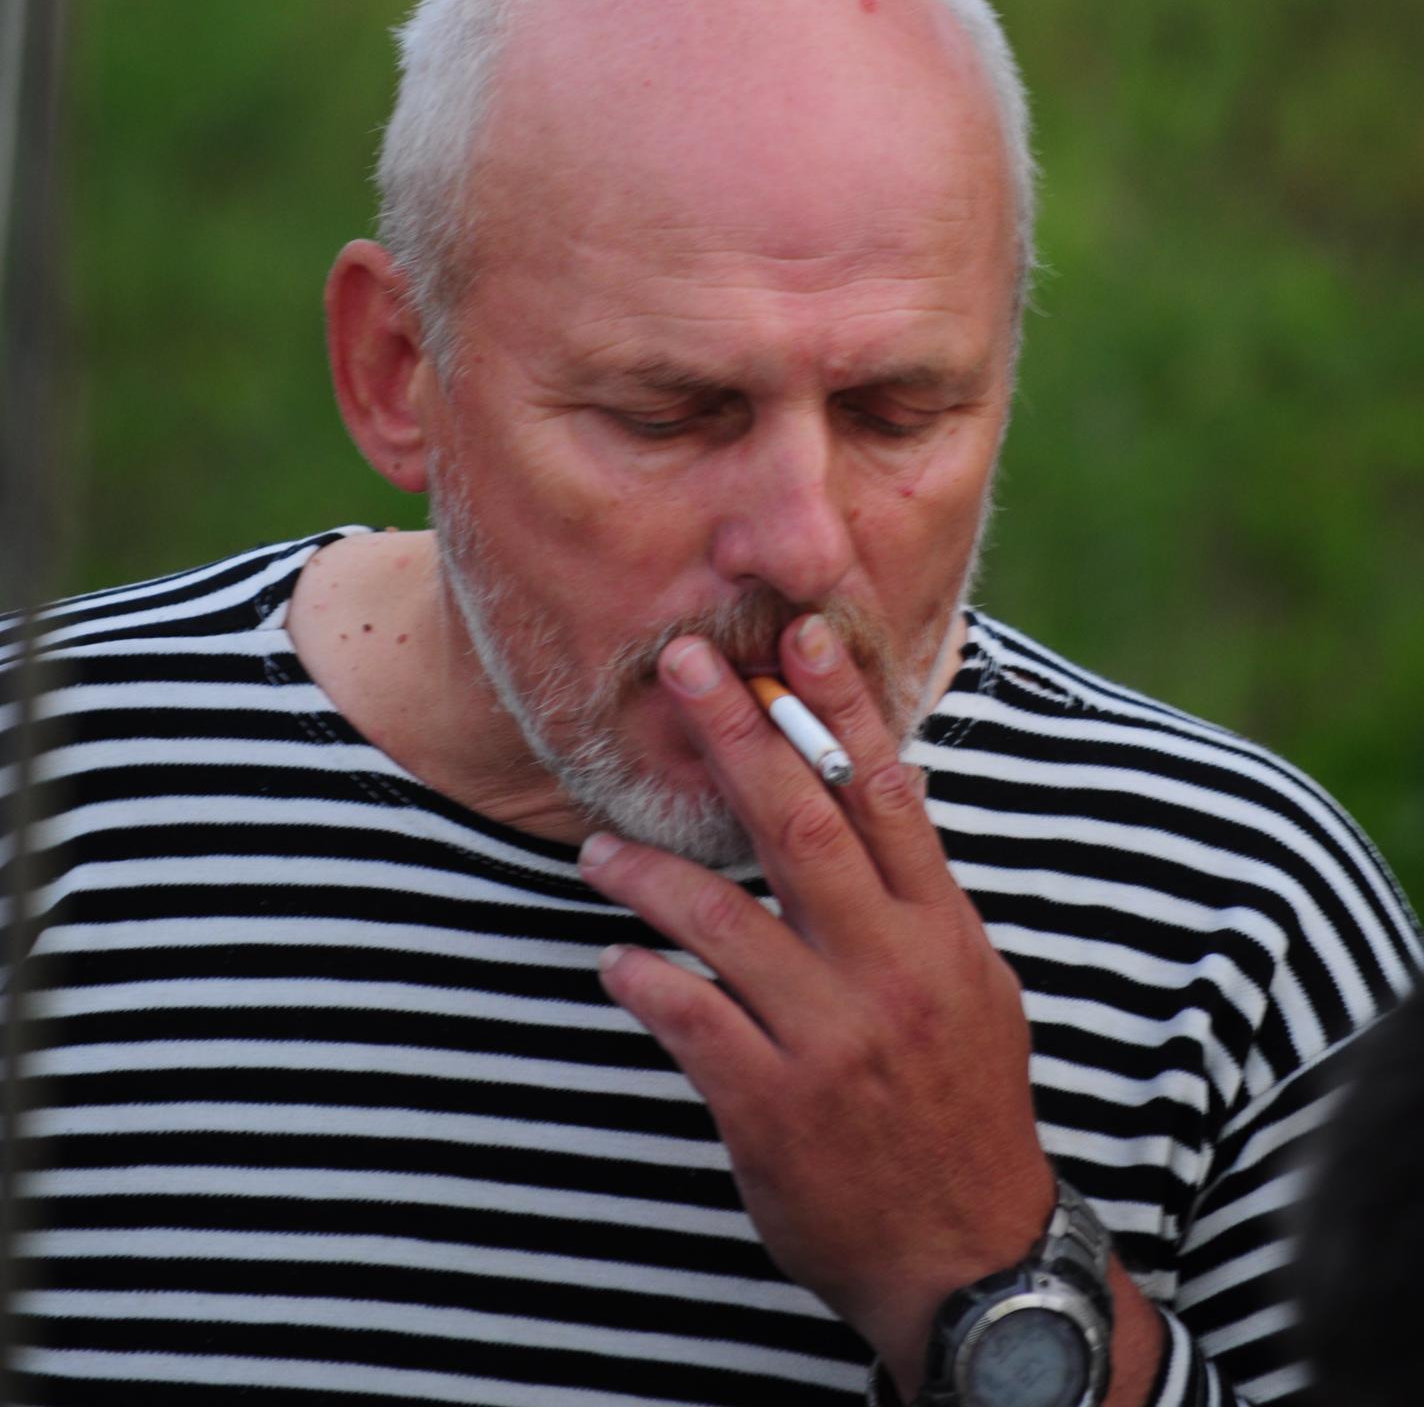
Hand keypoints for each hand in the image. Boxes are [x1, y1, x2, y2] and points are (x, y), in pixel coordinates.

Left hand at [577, 613, 1056, 1397]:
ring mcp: (829, 1039)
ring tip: (600, 849)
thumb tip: (877, 791)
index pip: (886, 793)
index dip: (838, 708)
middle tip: (681, 665)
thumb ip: (919, 897)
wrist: (968, 1253)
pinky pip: (689, 1017)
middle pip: (802, 824)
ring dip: (651, 872)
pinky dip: (644, 979)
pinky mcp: (771, 1106)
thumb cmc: (965, 1102)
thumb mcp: (972, 987)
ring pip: (723, 919)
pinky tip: (616, 960)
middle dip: (737, 735)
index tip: (796, 636)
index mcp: (942, 932)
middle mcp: (889, 971)